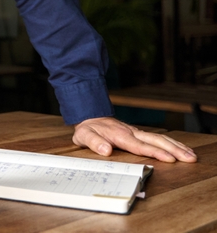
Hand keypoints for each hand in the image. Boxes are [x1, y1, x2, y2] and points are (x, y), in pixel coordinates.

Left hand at [73, 116, 196, 162]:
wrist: (89, 116)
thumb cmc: (88, 129)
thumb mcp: (84, 136)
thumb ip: (94, 142)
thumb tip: (105, 150)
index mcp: (119, 135)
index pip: (140, 145)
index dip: (155, 152)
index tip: (170, 159)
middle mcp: (131, 132)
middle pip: (156, 141)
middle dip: (174, 150)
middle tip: (190, 158)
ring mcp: (136, 132)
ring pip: (160, 138)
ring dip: (176, 146)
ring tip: (191, 155)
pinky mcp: (139, 134)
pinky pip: (158, 138)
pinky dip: (171, 143)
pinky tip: (181, 149)